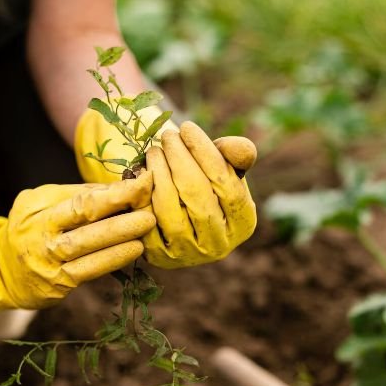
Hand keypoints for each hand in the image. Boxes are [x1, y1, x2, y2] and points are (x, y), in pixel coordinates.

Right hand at [0, 172, 154, 316]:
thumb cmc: (31, 230)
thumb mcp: (42, 204)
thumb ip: (75, 195)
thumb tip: (119, 186)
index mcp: (38, 208)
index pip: (80, 197)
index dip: (113, 190)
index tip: (143, 181)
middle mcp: (39, 233)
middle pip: (83, 217)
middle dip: (119, 209)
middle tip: (149, 203)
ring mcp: (47, 261)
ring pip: (86, 246)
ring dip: (120, 235)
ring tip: (146, 224)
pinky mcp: (56, 284)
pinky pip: (89, 270)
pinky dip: (113, 259)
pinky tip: (134, 250)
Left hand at [142, 122, 256, 268]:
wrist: (177, 212)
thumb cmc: (205, 181)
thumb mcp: (224, 166)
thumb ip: (236, 154)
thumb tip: (241, 149)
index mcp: (244, 223)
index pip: (228, 186)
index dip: (206, 154)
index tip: (188, 127)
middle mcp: (219, 245)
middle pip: (198, 197)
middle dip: (180, 159)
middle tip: (167, 136)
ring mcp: (188, 255)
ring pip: (171, 211)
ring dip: (160, 174)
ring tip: (154, 151)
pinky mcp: (159, 257)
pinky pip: (147, 222)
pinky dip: (143, 196)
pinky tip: (142, 173)